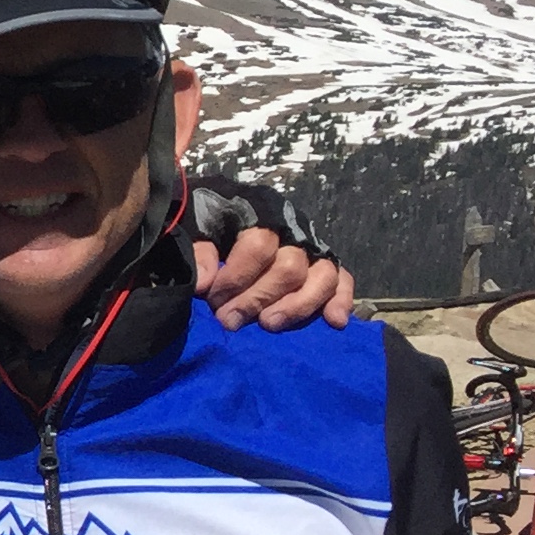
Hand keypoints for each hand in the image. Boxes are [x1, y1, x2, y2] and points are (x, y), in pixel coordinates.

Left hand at [195, 229, 354, 330]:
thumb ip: (197, 250)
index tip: (213, 298)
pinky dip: (341, 300)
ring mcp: (311, 247)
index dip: (236, 277)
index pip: (258, 246)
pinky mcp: (325, 263)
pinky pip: (342, 279)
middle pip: (289, 268)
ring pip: (321, 276)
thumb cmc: (205, 220)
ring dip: (297, 306)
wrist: (219, 210)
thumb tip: (205, 283)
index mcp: (259, 213)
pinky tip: (334, 321)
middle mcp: (291, 230)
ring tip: (269, 324)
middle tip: (230, 319)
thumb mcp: (192, 226)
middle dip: (259, 299)